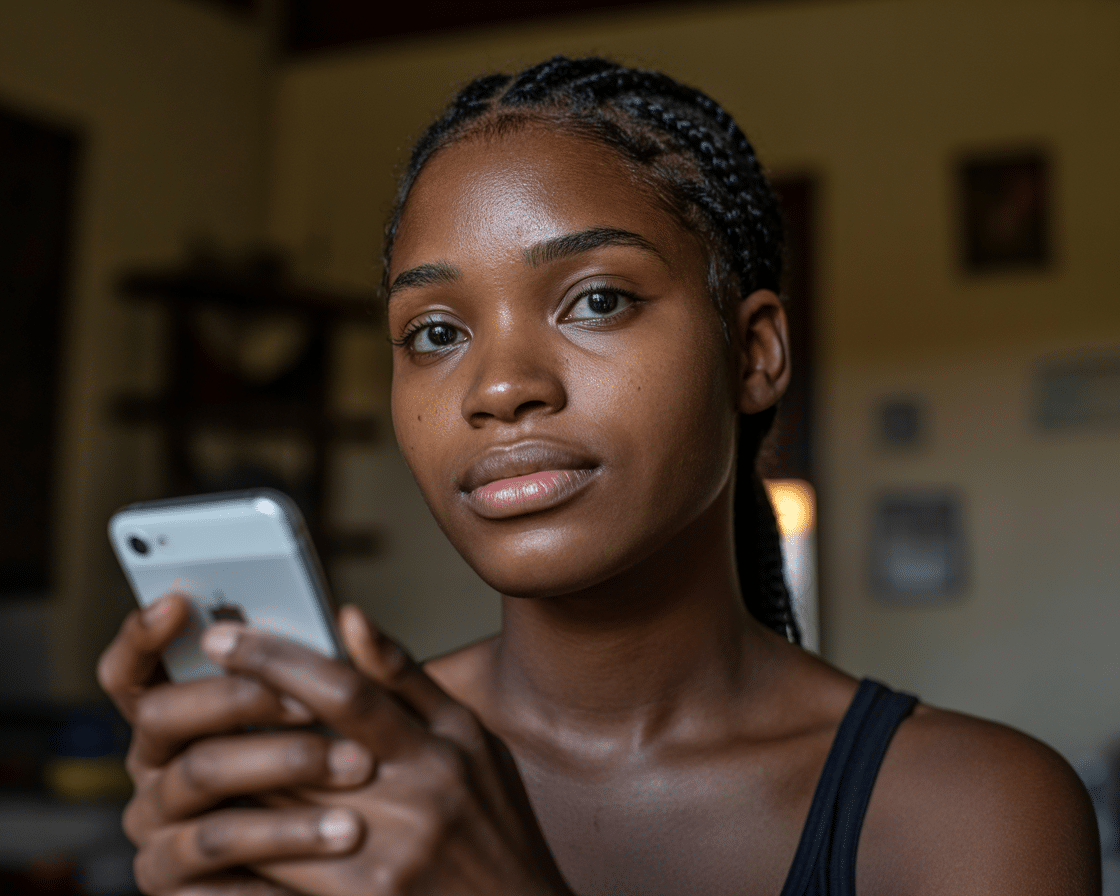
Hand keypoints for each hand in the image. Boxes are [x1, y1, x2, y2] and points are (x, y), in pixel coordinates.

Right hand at [98, 594, 375, 895]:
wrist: (348, 867)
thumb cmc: (328, 775)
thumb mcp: (335, 720)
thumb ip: (332, 672)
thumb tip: (354, 617)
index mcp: (179, 714)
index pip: (132, 671)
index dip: (141, 635)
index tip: (177, 601)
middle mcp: (155, 762)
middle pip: (163, 713)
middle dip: (238, 697)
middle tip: (310, 701)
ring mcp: (157, 820)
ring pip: (201, 773)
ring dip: (281, 762)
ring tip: (355, 764)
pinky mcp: (172, 876)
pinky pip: (219, 843)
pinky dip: (283, 832)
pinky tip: (336, 829)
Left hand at [196, 605, 572, 895]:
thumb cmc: (492, 820)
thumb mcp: (470, 738)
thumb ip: (407, 678)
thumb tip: (350, 616)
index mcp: (436, 750)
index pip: (345, 692)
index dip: (279, 660)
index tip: (225, 637)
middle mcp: (409, 804)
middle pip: (295, 751)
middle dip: (230, 716)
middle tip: (179, 685)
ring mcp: (380, 863)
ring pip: (276, 813)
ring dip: (223, 779)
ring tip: (180, 749)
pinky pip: (274, 881)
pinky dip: (233, 857)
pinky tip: (199, 834)